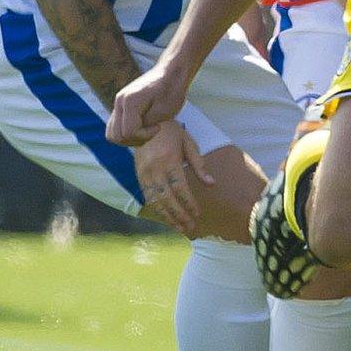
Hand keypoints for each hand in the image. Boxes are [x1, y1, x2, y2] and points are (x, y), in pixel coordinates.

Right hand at [108, 63, 190, 146]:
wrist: (171, 73)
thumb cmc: (172, 91)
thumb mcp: (164, 111)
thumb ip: (146, 124)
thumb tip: (132, 133)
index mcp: (130, 101)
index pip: (129, 132)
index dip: (145, 135)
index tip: (158, 127)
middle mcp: (119, 102)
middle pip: (117, 136)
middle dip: (136, 139)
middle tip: (152, 130)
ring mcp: (118, 103)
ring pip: (112, 134)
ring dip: (129, 138)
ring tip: (147, 131)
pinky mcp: (120, 106)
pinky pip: (115, 127)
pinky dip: (126, 133)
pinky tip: (142, 127)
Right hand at [132, 120, 212, 234]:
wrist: (144, 122)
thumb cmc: (172, 132)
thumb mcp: (189, 143)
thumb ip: (199, 165)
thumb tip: (211, 184)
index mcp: (169, 160)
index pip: (181, 187)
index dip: (189, 203)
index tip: (197, 213)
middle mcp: (155, 169)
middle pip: (167, 198)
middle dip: (179, 214)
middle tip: (189, 227)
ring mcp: (144, 173)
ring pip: (155, 200)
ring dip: (167, 216)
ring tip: (179, 228)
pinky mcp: (138, 175)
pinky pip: (147, 196)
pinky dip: (156, 208)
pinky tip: (165, 217)